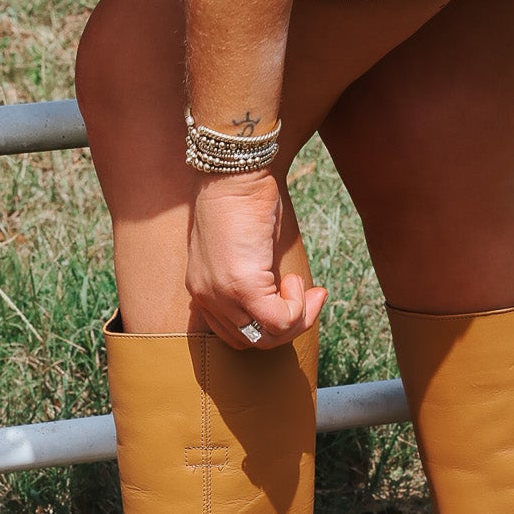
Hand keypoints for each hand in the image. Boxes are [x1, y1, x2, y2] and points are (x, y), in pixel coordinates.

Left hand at [186, 171, 327, 348]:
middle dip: (287, 327)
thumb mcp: (248, 248)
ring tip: (306, 291)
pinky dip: (297, 308)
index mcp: (202, 289)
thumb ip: (257, 277)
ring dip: (296, 319)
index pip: (234, 333)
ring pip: (265, 338)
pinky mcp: (242, 286)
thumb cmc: (244, 199)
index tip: (292, 299)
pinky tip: (297, 282)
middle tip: (310, 299)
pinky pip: (278, 321)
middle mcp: (206, 297)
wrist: (234, 172)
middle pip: (250, 341)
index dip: (268, 325)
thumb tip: (286, 296)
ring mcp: (221, 294)